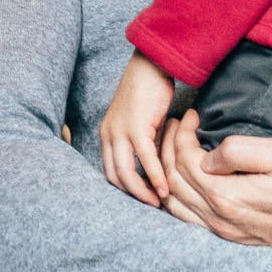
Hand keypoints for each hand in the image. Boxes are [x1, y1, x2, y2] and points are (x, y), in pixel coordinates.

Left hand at [98, 52, 177, 205]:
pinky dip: (155, 176)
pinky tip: (165, 187)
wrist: (151, 65)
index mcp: (106, 135)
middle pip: (115, 177)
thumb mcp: (141, 124)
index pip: (109, 172)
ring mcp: (119, 131)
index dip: (126, 189)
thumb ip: (143, 145)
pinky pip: (145, 159)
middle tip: (153, 206)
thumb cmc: (148, 92)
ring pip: (126, 172)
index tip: (144, 198)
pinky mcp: (136, 127)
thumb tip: (156, 167)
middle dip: (133, 196)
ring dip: (142, 192)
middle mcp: (108, 135)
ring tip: (159, 202)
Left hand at [159, 130, 271, 263]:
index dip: (182, 133)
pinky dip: (179, 196)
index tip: (193, 113)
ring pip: (177, 205)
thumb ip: (241, 152)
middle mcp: (223, 222)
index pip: (184, 161)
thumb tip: (207, 155)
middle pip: (174, 182)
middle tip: (178, 124)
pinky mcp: (236, 238)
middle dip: (168, 149)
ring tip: (177, 145)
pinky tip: (188, 177)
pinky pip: (192, 220)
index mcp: (230, 199)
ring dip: (169, 173)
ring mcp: (229, 234)